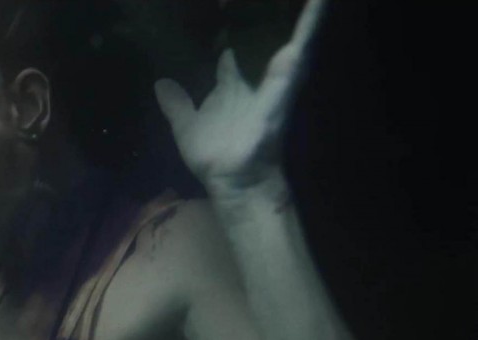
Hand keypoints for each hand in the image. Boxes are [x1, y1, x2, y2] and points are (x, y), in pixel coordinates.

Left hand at [154, 0, 326, 192]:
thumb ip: (176, 105)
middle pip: (260, 39)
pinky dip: (310, 25)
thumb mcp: (186, 126)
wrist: (233, 180)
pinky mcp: (283, 83)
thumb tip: (161, 82)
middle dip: (263, 16)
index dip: (228, 36)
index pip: (230, 55)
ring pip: (289, 37)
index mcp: (230, 87)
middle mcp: (253, 80)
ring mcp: (271, 79)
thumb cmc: (214, 157)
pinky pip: (298, 51)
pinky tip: (320, 0)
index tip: (225, 13)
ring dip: (302, 15)